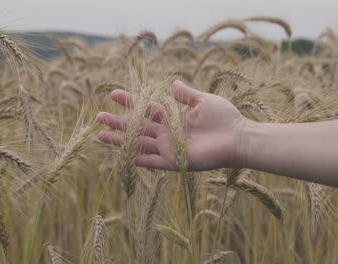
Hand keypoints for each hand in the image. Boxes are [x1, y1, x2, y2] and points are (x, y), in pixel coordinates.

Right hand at [96, 80, 250, 170]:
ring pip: (139, 144)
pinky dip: (136, 158)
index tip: (113, 93)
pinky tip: (121, 154)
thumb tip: (173, 82)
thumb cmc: (225, 118)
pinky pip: (151, 161)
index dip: (130, 102)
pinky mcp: (174, 162)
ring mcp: (169, 148)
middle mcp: (167, 134)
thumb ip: (186, 94)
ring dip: (120, 140)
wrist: (238, 138)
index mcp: (173, 118)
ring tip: (100, 136)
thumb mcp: (203, 101)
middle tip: (98, 116)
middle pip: (137, 127)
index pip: (146, 109)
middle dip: (118, 122)